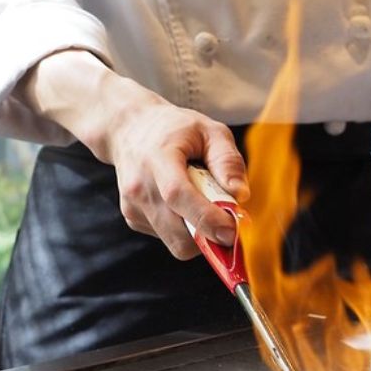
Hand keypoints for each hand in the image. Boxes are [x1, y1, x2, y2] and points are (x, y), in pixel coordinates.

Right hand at [19, 49, 247, 258]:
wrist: (129, 130)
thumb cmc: (174, 129)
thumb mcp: (210, 130)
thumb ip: (227, 161)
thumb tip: (240, 196)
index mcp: (157, 159)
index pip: (178, 196)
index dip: (207, 219)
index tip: (232, 231)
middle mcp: (139, 187)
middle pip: (178, 233)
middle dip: (210, 235)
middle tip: (229, 219)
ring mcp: (132, 206)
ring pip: (175, 242)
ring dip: (198, 233)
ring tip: (201, 201)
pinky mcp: (133, 219)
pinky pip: (167, 237)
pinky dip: (184, 229)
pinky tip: (183, 203)